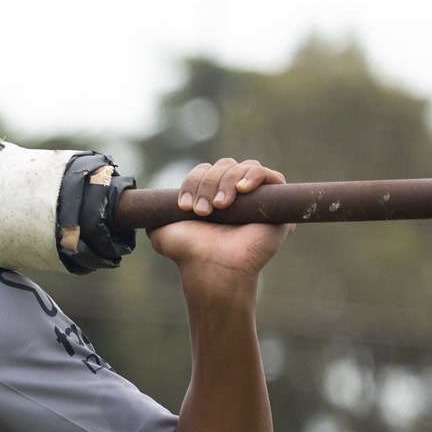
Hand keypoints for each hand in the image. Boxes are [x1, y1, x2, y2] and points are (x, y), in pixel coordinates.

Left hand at [146, 158, 291, 285]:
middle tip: (202, 211)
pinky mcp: (278, 205)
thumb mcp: (162, 228)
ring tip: (220, 207)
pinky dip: (254, 176)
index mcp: (212, 197)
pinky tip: (241, 190)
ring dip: (226, 182)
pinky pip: (272, 176)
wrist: (210, 266)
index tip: (185, 206)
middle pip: (224, 165)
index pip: (205, 170)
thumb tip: (153, 205)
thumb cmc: (188, 251)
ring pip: (244, 168)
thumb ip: (158, 213)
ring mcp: (258, 200)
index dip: (193, 182)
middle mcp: (236, 196)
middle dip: (208, 184)